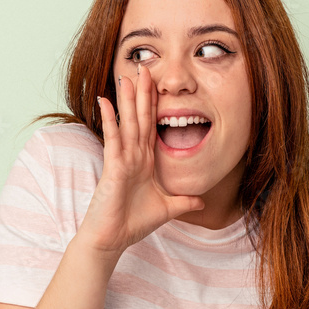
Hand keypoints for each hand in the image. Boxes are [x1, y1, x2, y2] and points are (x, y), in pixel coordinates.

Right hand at [78, 63, 204, 255]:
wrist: (112, 240)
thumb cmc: (133, 224)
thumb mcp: (167, 210)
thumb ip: (183, 202)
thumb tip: (201, 200)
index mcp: (145, 162)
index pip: (151, 127)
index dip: (155, 106)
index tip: (159, 85)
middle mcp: (133, 157)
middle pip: (140, 118)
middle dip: (143, 94)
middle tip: (144, 68)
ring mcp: (122, 160)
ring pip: (127, 123)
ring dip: (127, 99)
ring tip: (126, 76)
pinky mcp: (113, 167)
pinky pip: (113, 139)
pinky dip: (111, 120)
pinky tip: (106, 101)